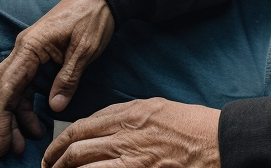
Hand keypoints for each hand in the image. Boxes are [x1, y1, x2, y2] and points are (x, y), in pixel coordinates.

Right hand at [0, 0, 115, 158]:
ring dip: (12, 119)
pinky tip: (37, 125)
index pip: (4, 90)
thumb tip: (54, 109)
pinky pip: (23, 88)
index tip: (2, 145)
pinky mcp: (37, 59)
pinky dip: (25, 108)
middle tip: (1, 149)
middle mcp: (22, 51)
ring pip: (8, 92)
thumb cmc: (94, 15)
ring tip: (22, 145)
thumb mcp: (85, 48)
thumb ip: (69, 78)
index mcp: (29, 47)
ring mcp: (28, 55)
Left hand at [43, 98, 220, 167]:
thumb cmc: (192, 125)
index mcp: (131, 113)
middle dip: (55, 161)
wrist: (216, 143)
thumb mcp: (158, 108)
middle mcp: (126, 134)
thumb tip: (105, 125)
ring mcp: (130, 158)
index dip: (62, 140)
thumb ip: (130, 115)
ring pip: (83, 166)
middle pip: (77, 148)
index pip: (83, 126)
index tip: (54, 151)